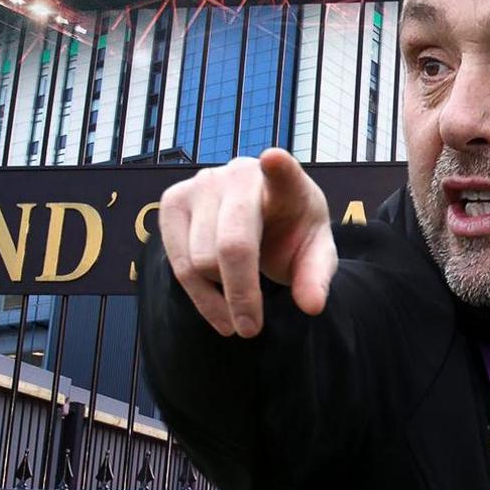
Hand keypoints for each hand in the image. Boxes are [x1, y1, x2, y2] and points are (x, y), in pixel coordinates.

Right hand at [157, 148, 336, 336]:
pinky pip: (177, 262)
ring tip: (240, 317)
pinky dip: (198, 295)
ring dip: (220, 299)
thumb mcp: (315, 255)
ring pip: (200, 260)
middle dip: (241, 295)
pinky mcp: (173, 201)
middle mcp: (239, 175)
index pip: (282, 171)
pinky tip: (219, 310)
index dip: (278, 167)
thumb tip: (312, 306)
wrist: (263, 216)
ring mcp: (201, 183)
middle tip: (251, 330)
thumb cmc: (292, 233)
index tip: (273, 159)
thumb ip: (316, 278)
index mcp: (285, 182)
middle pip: (232, 245)